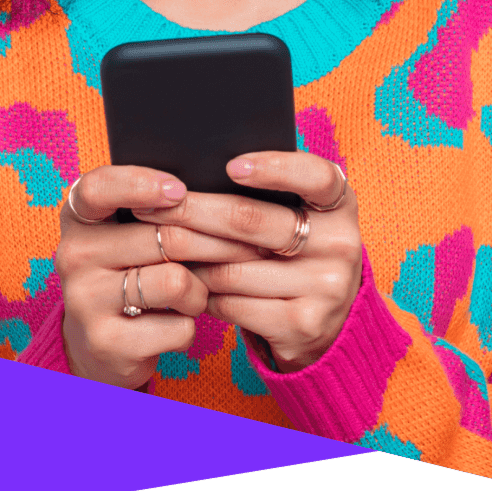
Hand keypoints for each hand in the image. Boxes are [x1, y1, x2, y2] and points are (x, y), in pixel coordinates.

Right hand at [57, 166, 264, 388]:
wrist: (104, 345)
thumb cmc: (131, 272)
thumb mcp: (128, 234)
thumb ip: (156, 208)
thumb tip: (221, 192)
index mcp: (79, 218)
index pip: (98, 187)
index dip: (140, 184)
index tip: (180, 190)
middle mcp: (73, 255)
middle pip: (165, 236)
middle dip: (218, 243)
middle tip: (248, 247)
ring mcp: (85, 301)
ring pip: (175, 281)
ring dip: (202, 290)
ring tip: (198, 292)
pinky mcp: (107, 343)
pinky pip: (177, 326)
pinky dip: (190, 326)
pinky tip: (180, 322)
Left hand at [133, 153, 359, 372]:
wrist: (328, 323)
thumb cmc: (298, 252)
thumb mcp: (300, 217)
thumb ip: (270, 193)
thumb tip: (196, 171)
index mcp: (340, 206)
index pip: (316, 176)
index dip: (274, 168)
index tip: (231, 165)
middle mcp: (340, 244)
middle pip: (252, 221)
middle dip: (193, 212)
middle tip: (151, 206)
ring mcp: (324, 288)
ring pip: (232, 267)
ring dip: (188, 257)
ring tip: (159, 245)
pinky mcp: (302, 325)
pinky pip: (233, 303)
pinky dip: (201, 292)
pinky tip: (183, 281)